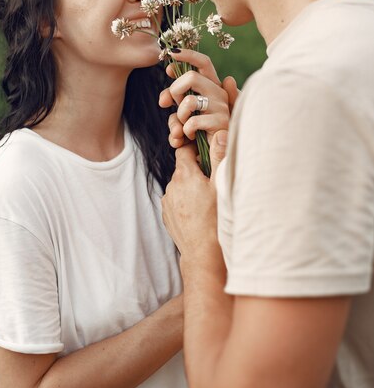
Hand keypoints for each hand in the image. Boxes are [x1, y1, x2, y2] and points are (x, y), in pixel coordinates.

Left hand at [159, 48, 237, 148]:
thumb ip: (174, 101)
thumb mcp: (183, 112)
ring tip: (183, 125)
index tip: (171, 53)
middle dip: (175, 91)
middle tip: (175, 105)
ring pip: (188, 101)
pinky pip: (191, 122)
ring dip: (179, 116)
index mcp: (211, 86)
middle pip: (190, 77)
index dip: (187, 55)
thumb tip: (162, 100)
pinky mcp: (220, 123)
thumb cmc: (198, 129)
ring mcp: (221, 107)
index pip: (203, 62)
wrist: (214, 152)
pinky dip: (185, 131)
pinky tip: (190, 136)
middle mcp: (219, 92)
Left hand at [162, 130, 227, 255]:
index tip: (207, 155)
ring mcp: (167, 201)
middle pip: (183, 169)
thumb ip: (219, 157)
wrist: (202, 253)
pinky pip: (176, 201)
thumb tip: (219, 133)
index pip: (185, 150)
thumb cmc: (216, 218)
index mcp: (185, 174)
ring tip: (207, 201)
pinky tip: (199, 212)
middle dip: (196, 171)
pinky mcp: (166, 215)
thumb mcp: (221, 185)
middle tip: (212, 182)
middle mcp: (172, 185)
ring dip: (191, 188)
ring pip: (180, 186)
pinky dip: (186, 202)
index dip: (196, 150)